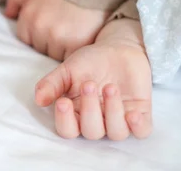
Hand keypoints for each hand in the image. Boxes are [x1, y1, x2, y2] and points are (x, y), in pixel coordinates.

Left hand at [5, 0, 107, 60]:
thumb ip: (15, 0)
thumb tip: (7, 14)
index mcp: (28, 16)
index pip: (25, 39)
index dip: (37, 34)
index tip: (49, 26)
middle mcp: (39, 28)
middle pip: (39, 48)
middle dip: (49, 42)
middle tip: (62, 28)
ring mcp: (56, 37)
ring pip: (53, 55)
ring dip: (61, 49)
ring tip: (72, 34)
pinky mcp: (74, 45)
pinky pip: (68, 59)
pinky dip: (73, 53)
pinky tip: (78, 41)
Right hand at [34, 19, 152, 140]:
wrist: (119, 48)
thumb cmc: (91, 60)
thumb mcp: (68, 69)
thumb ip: (52, 83)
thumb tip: (38, 99)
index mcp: (76, 113)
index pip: (67, 130)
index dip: (65, 121)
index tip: (62, 101)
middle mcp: (97, 120)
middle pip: (91, 132)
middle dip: (90, 110)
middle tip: (90, 83)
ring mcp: (119, 119)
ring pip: (116, 133)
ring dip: (112, 112)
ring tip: (110, 86)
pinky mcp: (140, 114)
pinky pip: (141, 132)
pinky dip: (138, 126)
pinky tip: (133, 113)